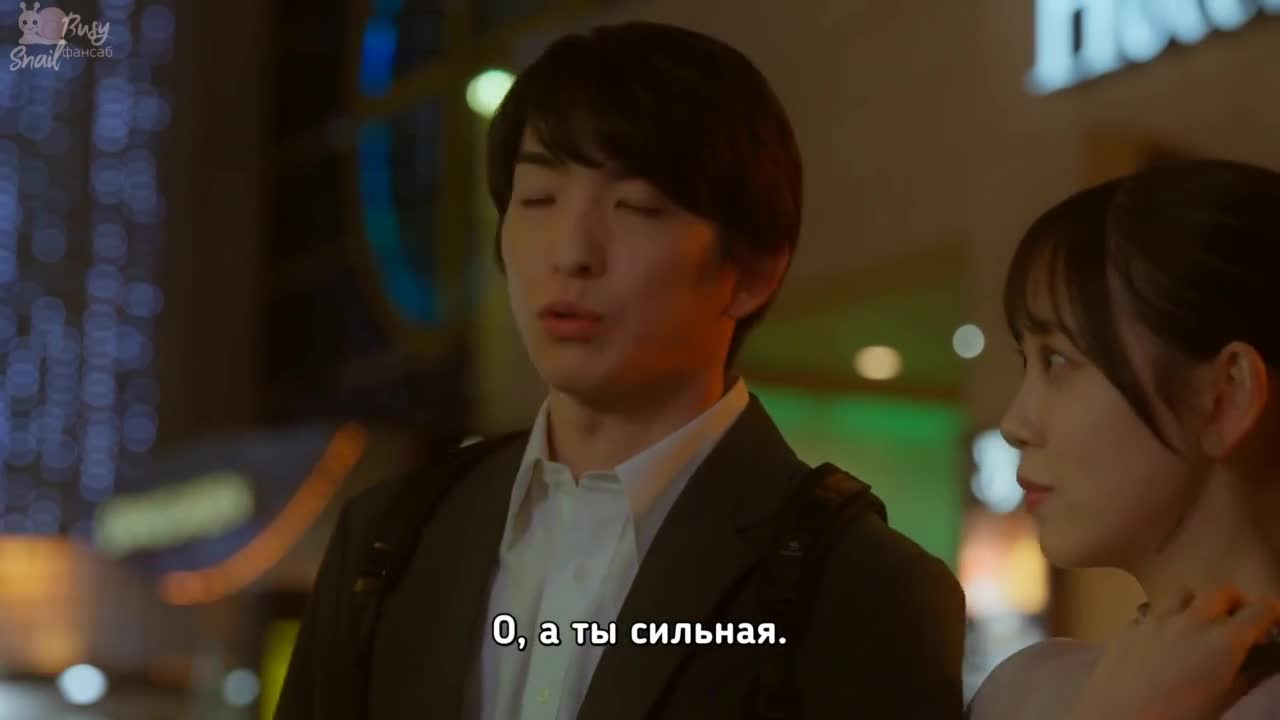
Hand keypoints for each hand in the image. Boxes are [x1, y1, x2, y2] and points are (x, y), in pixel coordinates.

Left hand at [1068, 587, 1279, 719]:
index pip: (1260, 609)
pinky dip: (1163, 620)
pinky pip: (1151, 612)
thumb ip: (1247, 674)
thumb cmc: (1180, 719)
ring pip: (1182, 594)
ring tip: (1195, 626)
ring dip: (1196, 604)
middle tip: (1236, 623)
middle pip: (1221, 591)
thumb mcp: (1224, 700)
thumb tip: (1263, 659)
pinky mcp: (1128, 627)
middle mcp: (1191, 621)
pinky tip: (1160, 641)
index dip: (1271, 613)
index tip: (1272, 623)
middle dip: (1235, 603)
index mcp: (1224, 641)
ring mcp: (1155, 619)